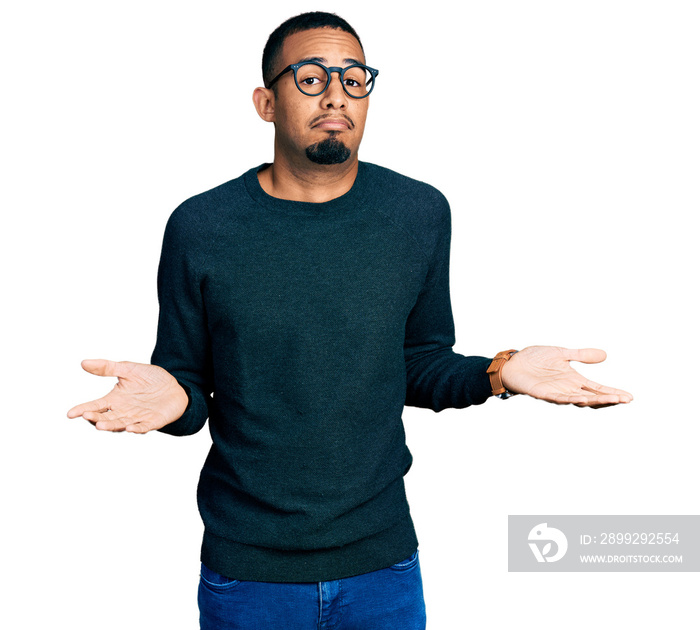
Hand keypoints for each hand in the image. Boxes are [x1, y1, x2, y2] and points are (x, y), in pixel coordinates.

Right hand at [67, 360, 188, 432]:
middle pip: (106, 418)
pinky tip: (129, 428)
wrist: (175, 385)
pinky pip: (143, 427)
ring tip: (100, 425)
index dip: (83, 409)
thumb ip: (108, 367)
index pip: (96, 406)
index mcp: (116, 399)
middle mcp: (124, 411)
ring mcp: (138, 417)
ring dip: (111, 426)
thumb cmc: (150, 379)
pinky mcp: (153, 421)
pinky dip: (136, 428)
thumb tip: (83, 362)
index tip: (70, 414)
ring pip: (121, 424)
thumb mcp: (128, 369)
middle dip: (96, 418)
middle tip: (87, 415)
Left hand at [500, 346, 632, 407]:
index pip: (597, 389)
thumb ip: (581, 355)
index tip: (629, 397)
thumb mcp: (562, 354)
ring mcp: (556, 392)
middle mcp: (567, 388)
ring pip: (579, 399)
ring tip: (612, 400)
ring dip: (595, 401)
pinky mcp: (542, 393)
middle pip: (592, 397)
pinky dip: (570, 399)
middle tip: (625, 400)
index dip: (613, 393)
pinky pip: (558, 398)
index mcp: (573, 380)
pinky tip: (582, 399)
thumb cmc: (534, 359)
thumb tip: (605, 355)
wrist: (513, 363)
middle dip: (609, 399)